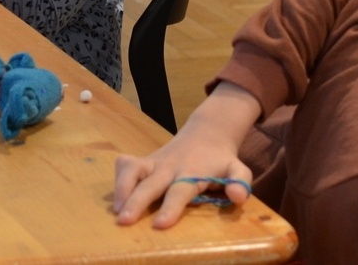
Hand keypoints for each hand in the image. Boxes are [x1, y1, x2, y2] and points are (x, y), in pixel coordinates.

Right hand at [112, 83, 260, 227]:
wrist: (206, 134)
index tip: (160, 224)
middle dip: (136, 201)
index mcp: (191, 173)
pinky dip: (118, 177)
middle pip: (149, 183)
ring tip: (117, 211)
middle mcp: (169, 167)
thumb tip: (237, 197)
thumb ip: (240, 182)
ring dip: (121, 188)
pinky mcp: (143, 160)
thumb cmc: (221, 161)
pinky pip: (125, 164)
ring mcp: (154, 161)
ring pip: (131, 169)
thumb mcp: (238, 169)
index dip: (170, 208)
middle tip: (124, 220)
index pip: (179, 191)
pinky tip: (117, 197)